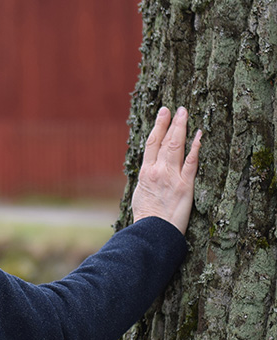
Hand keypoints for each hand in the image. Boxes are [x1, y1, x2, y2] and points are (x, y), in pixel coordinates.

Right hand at [131, 106, 201, 233]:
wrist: (152, 231)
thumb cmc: (146, 218)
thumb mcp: (140, 195)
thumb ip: (146, 181)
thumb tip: (148, 173)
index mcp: (145, 173)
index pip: (151, 143)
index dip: (158, 126)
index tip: (163, 113)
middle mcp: (157, 171)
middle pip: (164, 141)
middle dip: (170, 122)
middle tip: (176, 108)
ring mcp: (172, 177)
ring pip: (176, 147)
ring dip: (181, 128)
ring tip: (185, 114)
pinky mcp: (185, 186)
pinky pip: (191, 163)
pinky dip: (195, 148)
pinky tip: (199, 136)